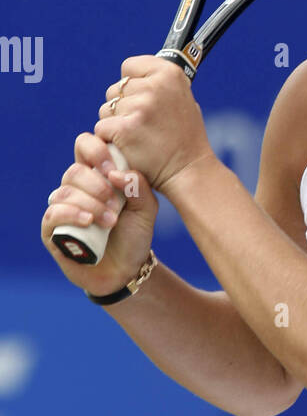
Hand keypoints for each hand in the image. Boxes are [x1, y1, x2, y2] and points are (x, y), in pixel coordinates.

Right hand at [41, 131, 158, 297]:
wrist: (126, 270)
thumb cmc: (134, 235)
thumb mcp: (146, 209)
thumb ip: (139, 186)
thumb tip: (117, 173)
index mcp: (97, 175)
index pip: (86, 145)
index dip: (97, 151)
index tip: (113, 170)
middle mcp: (76, 188)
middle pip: (74, 170)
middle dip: (96, 185)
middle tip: (115, 204)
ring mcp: (62, 207)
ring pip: (65, 192)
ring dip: (90, 205)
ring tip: (110, 221)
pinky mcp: (52, 229)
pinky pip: (53, 213)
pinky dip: (71, 214)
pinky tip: (88, 222)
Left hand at [94, 56, 214, 194]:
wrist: (188, 171)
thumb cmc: (184, 138)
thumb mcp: (182, 100)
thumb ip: (159, 85)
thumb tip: (134, 77)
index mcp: (170, 74)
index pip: (129, 67)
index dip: (132, 84)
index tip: (142, 98)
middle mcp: (155, 86)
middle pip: (116, 90)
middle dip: (123, 107)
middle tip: (144, 125)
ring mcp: (139, 107)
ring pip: (106, 109)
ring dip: (115, 123)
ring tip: (139, 137)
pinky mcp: (124, 128)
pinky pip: (102, 127)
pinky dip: (110, 139)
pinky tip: (129, 147)